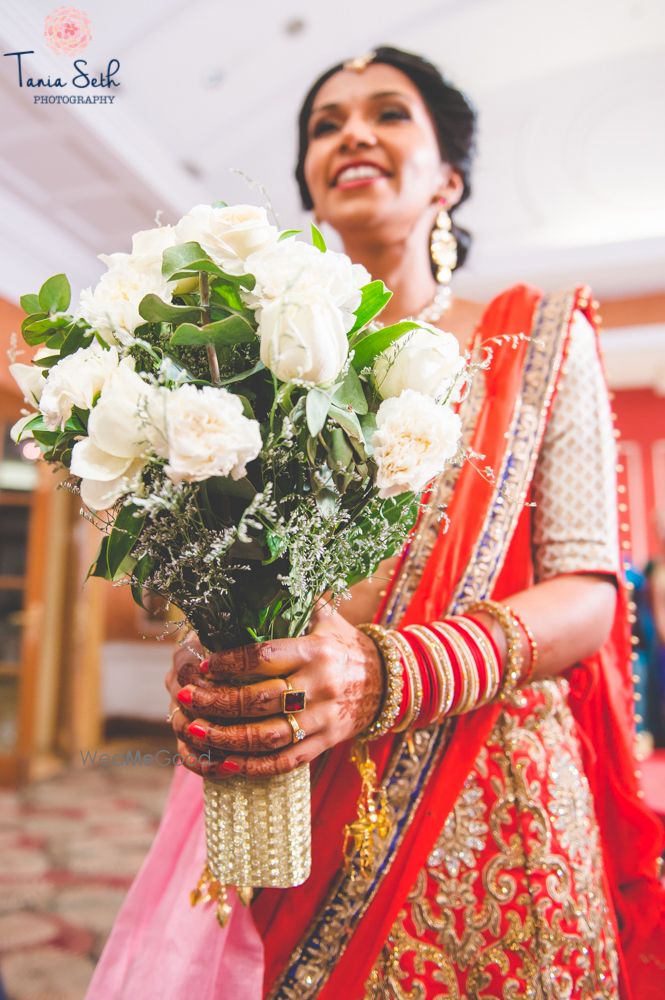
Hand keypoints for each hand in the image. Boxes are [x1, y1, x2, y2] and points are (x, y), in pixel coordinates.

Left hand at [164, 609, 382, 777]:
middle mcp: (320, 686)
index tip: (202, 663)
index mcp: (315, 651)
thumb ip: (294, 603)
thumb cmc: (346, 645)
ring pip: (268, 736)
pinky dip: (253, 766)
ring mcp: (323, 718)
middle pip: (260, 699)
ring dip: (227, 738)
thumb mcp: (326, 618)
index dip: (229, 662)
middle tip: (184, 697)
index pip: (265, 656)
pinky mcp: (325, 743)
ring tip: (194, 731)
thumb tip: (254, 579)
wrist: (392, 681)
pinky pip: (285, 761)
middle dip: (216, 701)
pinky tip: (224, 764)